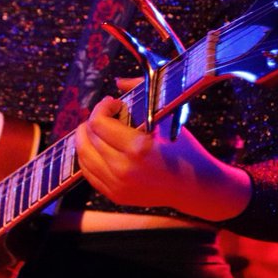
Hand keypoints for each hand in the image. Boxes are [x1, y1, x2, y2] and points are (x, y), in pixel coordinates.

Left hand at [75, 96, 250, 221]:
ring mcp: (117, 186)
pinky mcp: (115, 195)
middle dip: (93, 120)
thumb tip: (118, 82)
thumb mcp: (166, 118)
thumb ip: (142, 92)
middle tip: (106, 114)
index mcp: (137, 148)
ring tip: (97, 129)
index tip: (114, 103)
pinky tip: (97, 146)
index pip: (99, 122)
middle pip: (89, 137)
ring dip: (86, 138)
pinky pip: (88, 173)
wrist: (193, 186)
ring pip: (83, 156)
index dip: (102, 107)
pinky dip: (88, 156)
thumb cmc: (183, 149)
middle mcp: (123, 169)